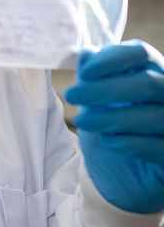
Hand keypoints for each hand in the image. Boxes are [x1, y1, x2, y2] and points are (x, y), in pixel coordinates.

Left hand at [64, 40, 163, 213]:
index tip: (85, 72)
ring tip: (82, 121)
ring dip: (112, 117)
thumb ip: (93, 74)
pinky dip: (131, 143)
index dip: (113, 58)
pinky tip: (108, 141)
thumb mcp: (95, 97)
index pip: (141, 52)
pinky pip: (160, 147)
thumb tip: (86, 54)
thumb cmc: (111, 124)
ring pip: (154, 115)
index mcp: (152, 71)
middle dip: (104, 89)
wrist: (123, 174)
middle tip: (72, 95)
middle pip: (147, 83)